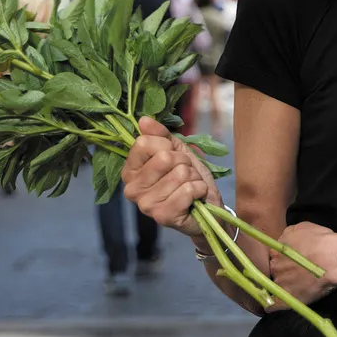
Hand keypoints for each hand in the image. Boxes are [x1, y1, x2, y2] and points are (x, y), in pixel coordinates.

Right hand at [121, 116, 219, 236]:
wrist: (206, 207)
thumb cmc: (188, 178)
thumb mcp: (176, 150)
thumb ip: (160, 135)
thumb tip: (143, 120)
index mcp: (130, 171)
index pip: (143, 143)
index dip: (166, 145)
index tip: (172, 156)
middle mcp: (132, 189)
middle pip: (164, 157)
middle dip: (183, 162)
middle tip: (185, 173)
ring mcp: (146, 205)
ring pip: (179, 174)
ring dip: (192, 177)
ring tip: (190, 186)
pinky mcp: (162, 216)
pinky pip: (187, 190)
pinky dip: (198, 189)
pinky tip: (195, 198)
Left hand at [268, 222, 336, 309]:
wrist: (331, 259)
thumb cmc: (320, 241)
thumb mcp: (303, 227)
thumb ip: (289, 235)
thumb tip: (285, 241)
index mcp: (277, 250)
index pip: (274, 256)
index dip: (283, 259)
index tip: (291, 262)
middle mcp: (274, 266)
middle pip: (274, 270)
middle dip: (283, 272)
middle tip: (297, 274)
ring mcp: (279, 283)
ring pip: (275, 286)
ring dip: (282, 287)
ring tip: (298, 288)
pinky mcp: (285, 299)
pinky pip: (273, 305)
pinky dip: (272, 306)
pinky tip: (274, 306)